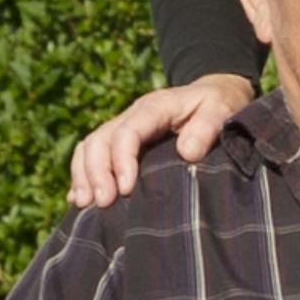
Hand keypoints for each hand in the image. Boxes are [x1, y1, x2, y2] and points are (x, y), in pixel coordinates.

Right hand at [69, 76, 257, 209]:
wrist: (213, 95)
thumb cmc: (218, 105)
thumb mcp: (221, 110)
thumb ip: (207, 128)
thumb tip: (187, 152)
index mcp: (154, 107)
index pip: (128, 131)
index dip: (122, 160)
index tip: (127, 189)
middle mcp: (132, 116)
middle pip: (100, 140)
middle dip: (97, 172)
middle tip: (103, 203)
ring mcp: (122, 128)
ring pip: (89, 147)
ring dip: (84, 175)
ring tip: (85, 205)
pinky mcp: (119, 143)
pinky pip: (90, 155)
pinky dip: (82, 176)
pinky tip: (78, 200)